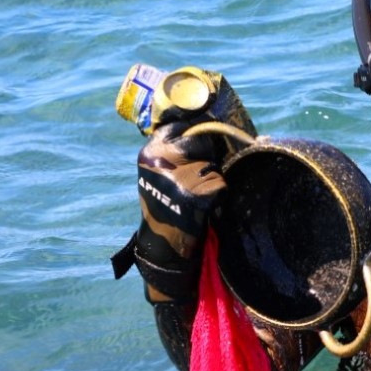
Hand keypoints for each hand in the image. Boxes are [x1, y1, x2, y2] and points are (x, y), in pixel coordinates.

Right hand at [127, 121, 225, 302]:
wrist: (163, 243)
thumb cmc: (163, 204)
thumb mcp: (156, 173)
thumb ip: (169, 151)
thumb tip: (199, 126)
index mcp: (150, 154)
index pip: (179, 126)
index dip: (191, 131)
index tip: (196, 137)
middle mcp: (162, 162)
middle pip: (200, 141)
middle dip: (205, 154)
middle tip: (197, 174)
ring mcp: (180, 178)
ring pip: (213, 164)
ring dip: (213, 177)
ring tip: (197, 193)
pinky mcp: (197, 194)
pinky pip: (220, 183)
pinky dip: (218, 194)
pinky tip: (204, 205)